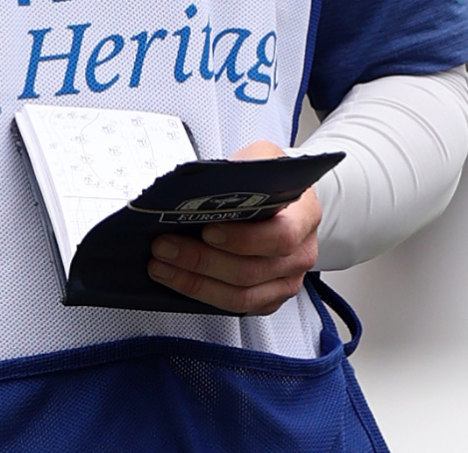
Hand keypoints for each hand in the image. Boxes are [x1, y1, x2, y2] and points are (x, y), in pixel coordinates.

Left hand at [145, 140, 322, 315]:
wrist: (284, 203)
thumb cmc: (269, 183)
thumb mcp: (261, 160)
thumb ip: (242, 170)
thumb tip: (202, 187)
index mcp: (305, 216)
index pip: (281, 236)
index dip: (242, 239)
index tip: (207, 230)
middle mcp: (301, 254)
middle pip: (251, 270)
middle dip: (201, 260)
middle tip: (165, 246)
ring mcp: (287, 281)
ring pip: (240, 296)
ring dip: (194, 282)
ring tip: (162, 265)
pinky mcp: (270, 299)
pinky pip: (235, 307)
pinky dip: (201, 295)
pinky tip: (177, 278)